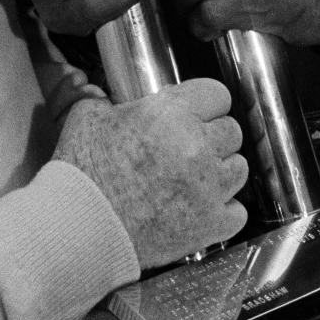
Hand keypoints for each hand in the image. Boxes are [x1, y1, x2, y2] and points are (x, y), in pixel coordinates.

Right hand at [55, 77, 247, 267]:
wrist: (81, 226)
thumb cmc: (83, 172)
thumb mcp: (89, 116)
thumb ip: (110, 101)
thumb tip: (112, 99)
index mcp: (170, 113)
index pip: (217, 94)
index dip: (206, 102)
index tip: (198, 111)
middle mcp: (197, 146)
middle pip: (232, 130)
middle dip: (213, 136)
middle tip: (191, 146)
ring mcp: (208, 188)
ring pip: (239, 168)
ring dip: (222, 170)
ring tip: (197, 177)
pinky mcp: (211, 224)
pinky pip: (238, 211)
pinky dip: (223, 210)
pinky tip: (201, 207)